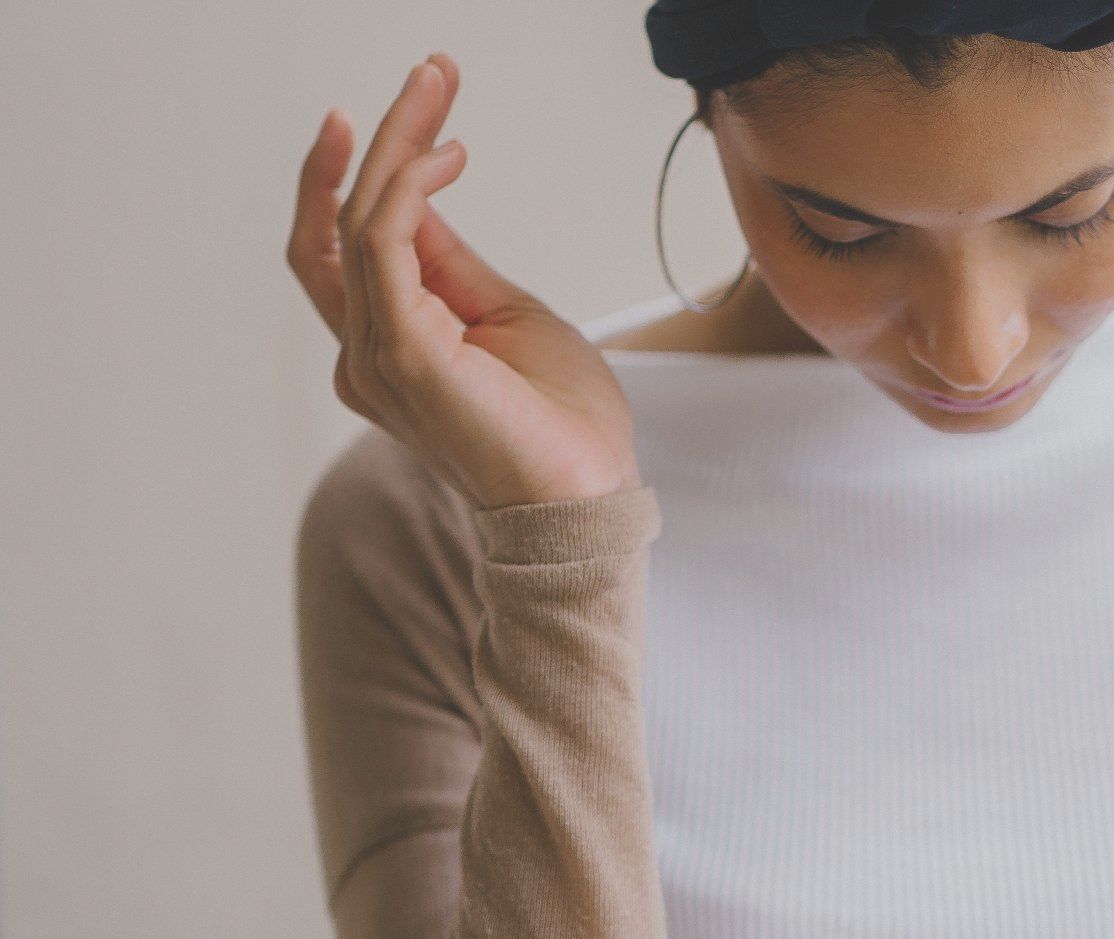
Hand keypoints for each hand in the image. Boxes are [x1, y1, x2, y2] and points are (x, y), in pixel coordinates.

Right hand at [286, 51, 641, 509]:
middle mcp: (365, 356)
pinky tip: (446, 156)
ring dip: (395, 143)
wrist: (587, 499)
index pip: (349, 245)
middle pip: (336, 225)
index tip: (426, 110)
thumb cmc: (561, 426)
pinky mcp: (402, 353)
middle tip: (429, 75)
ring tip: (437, 91)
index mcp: (389, 350)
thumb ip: (451, 264)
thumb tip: (417, 199)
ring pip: (355, 222)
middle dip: (375, 140)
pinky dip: (405, 186)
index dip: (372, 170)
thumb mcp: (506, 316)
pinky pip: (379, 244)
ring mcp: (376, 358)